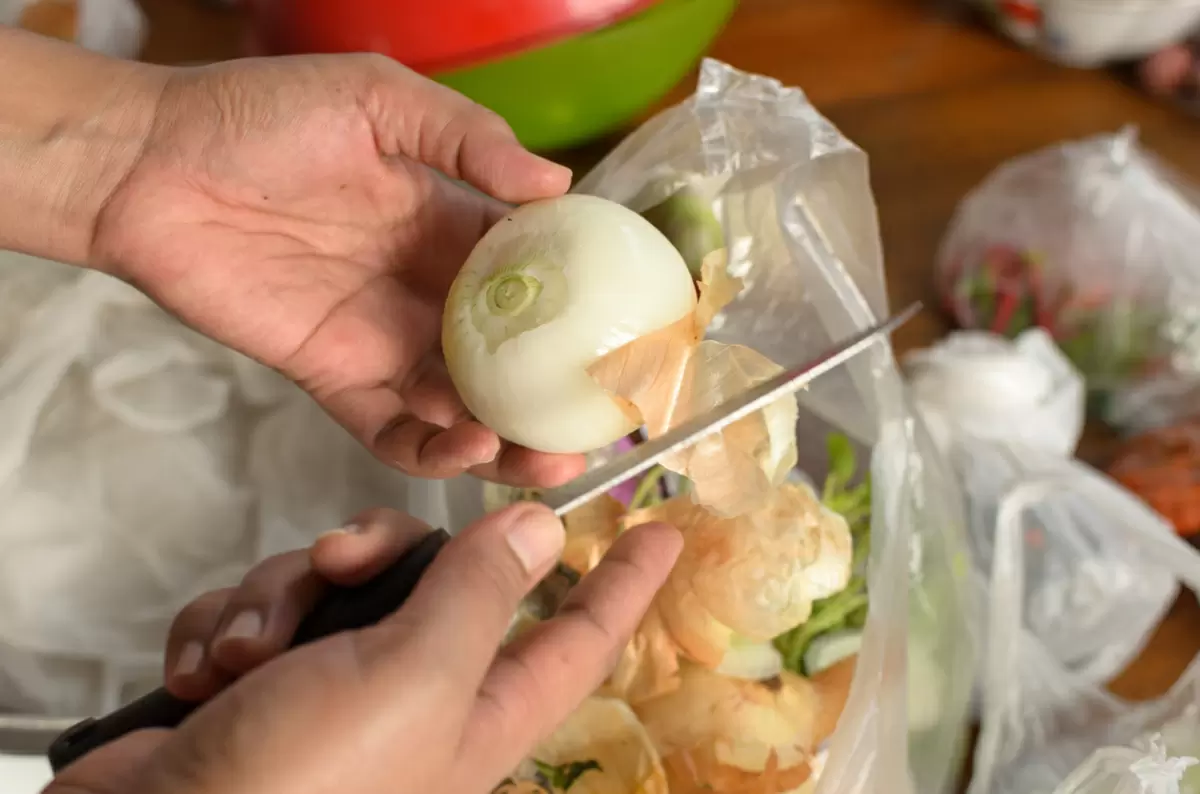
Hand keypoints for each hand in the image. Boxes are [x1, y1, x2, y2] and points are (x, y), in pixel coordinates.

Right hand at [47, 505, 680, 793]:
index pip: (578, 637)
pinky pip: (263, 608)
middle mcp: (413, 696)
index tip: (662, 530)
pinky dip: (230, 629)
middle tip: (338, 564)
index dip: (624, 584)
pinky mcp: (260, 679)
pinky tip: (207, 674)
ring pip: (332, 580)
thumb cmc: (299, 779)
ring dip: (279, 601)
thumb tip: (545, 529)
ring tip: (245, 657)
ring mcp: (333, 687)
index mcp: (477, 711)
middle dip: (372, 555)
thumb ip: (479, 594)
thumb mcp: (411, 677)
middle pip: (431, 575)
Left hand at [89, 54, 581, 486]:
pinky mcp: (334, 378)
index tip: (630, 337)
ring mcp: (384, 340)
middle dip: (557, 396)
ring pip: (463, 405)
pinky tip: (465, 448)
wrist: (152, 164)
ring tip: (547, 459)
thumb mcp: (379, 100)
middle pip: (511, 357)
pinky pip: (392, 430)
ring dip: (507, 439)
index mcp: (451, 225)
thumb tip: (559, 185)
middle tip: (602, 426)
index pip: (535, 277)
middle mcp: (429, 290)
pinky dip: (432, 451)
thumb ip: (468, 140)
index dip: (584, 309)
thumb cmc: (262, 116)